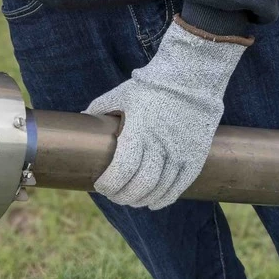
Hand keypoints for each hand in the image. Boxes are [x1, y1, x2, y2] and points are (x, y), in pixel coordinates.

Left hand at [84, 21, 246, 209]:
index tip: (100, 186)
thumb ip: (99, 109)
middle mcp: (161, 145)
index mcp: (138, 132)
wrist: (191, 76)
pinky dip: (165, 198)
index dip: (110, 184)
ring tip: (131, 200)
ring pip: (160, 188)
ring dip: (142, 199)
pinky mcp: (196, 154)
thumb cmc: (151, 85)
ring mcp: (180, 151)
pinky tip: (153, 203)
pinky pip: (181, 184)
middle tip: (113, 195)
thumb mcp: (120, 95)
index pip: (122, 170)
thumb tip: (82, 118)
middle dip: (123, 196)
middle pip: (140, 184)